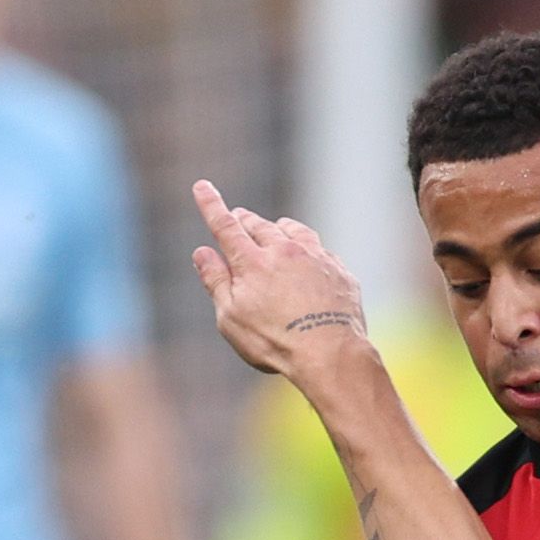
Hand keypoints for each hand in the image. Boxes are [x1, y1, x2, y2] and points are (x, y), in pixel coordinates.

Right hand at [189, 181, 373, 381]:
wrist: (330, 353)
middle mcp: (284, 251)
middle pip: (259, 225)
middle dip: (245, 219)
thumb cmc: (274, 341)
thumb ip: (216, 281)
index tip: (202, 186)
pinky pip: (320, 250)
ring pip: (293, 230)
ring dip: (279, 227)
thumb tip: (202, 252)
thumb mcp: (231, 317)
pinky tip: (309, 257)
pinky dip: (309, 249)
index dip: (211, 205)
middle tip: (239, 216)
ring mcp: (315, 257)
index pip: (225, 226)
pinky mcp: (338, 270)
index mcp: (252, 262)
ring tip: (276, 228)